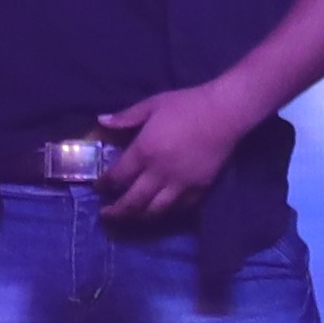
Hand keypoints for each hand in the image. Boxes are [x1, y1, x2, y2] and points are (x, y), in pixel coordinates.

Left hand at [92, 74, 269, 228]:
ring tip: (130, 216)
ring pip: (155, 211)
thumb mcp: (151, 105)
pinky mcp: (199, 189)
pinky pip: (179, 209)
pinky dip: (166, 213)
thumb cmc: (186, 105)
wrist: (225, 113)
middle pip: (133, 202)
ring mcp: (180, 185)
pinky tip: (159, 211)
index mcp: (144, 152)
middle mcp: (159, 173)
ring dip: (139, 217)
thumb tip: (100, 121)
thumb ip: (125, 117)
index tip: (98, 188)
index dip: (104, 186)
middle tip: (106, 214)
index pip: (117, 177)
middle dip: (116, 211)